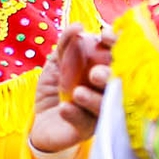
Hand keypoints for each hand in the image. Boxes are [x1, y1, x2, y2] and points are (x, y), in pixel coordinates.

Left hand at [30, 24, 112, 152]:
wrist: (40, 120)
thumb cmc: (56, 87)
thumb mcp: (56, 62)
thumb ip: (66, 44)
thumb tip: (77, 26)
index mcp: (106, 72)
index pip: (118, 58)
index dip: (117, 46)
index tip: (106, 36)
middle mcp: (108, 93)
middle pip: (118, 84)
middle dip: (109, 77)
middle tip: (95, 73)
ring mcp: (99, 113)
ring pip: (104, 107)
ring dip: (93, 99)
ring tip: (77, 93)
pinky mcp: (85, 131)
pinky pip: (84, 124)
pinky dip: (75, 115)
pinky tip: (65, 108)